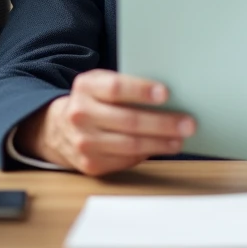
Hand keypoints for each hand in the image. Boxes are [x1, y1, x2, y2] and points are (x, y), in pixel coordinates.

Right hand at [15, 70, 195, 176]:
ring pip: (130, 144)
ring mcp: (84, 142)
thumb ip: (126, 86)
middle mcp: (81, 114)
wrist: (58, 128)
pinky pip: (125, 160)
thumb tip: (167, 96)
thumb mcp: (100, 83)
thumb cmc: (93, 101)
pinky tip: (162, 148)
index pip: (116, 87)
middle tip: (188, 123)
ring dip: (160, 143)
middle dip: (162, 123)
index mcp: (86, 87)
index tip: (166, 93)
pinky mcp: (90, 164)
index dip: (141, 90)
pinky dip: (147, 154)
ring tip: (180, 139)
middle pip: (128, 120)